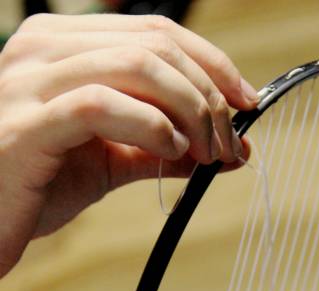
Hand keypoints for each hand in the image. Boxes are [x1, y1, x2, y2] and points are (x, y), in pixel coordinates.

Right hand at [0, 13, 256, 276]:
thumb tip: (227, 151)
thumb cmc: (40, 185)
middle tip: (232, 142)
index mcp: (64, 45)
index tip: (245, 103)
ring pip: (136, 67)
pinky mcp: (27, 124)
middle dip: (209, 95)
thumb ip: (162, 149)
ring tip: (209, 153)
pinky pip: (102, 106)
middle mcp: (44, 48)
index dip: (211, 64)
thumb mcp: (111, 161)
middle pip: (155, 45)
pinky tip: (173, 151)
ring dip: (190, 111)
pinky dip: (150, 126)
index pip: (156, 32)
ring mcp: (31, 81)